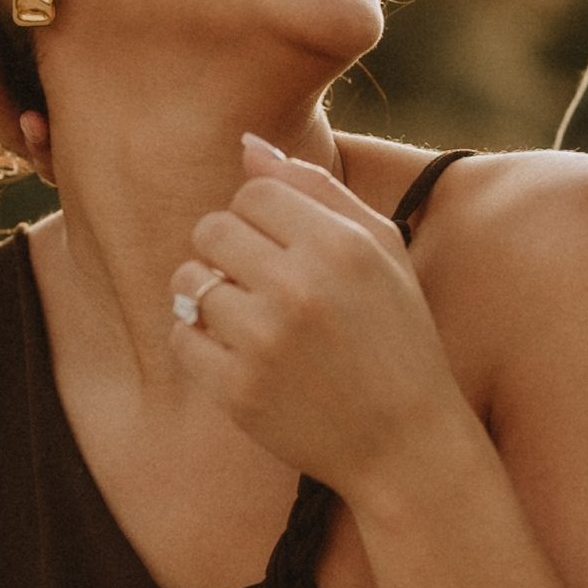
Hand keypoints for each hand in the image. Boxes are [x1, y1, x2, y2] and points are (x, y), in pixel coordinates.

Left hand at [169, 140, 472, 499]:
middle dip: (227, 250)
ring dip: (208, 294)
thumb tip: (247, 145)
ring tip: (248, 316)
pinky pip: (182, 336)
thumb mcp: (382, 251)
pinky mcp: (237, 390)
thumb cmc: (396, 336)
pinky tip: (240, 354)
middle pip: (211, 229)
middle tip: (259, 282)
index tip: (280, 248)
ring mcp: (264, 342)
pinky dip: (201, 341)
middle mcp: (299, 288)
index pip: (251, 192)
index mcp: (339, 246)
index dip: (257, 217)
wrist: (405, 443)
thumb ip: (319, 189)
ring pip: (187, 281)